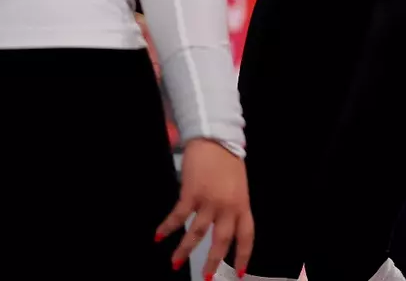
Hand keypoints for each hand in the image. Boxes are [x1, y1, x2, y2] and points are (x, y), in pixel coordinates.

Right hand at [156, 138, 252, 279]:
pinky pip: (178, 216)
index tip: (238, 272)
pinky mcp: (191, 194)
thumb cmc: (227, 159)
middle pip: (221, 241)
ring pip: (196, 233)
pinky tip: (159, 236)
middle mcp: (227, 206)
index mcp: (242, 204)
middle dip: (212, 262)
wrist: (215, 138)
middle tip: (206, 277)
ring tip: (175, 263)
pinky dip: (167, 227)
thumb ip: (234, 204)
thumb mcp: (239, 184)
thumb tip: (224, 223)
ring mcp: (209, 201)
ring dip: (184, 250)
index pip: (246, 236)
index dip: (242, 256)